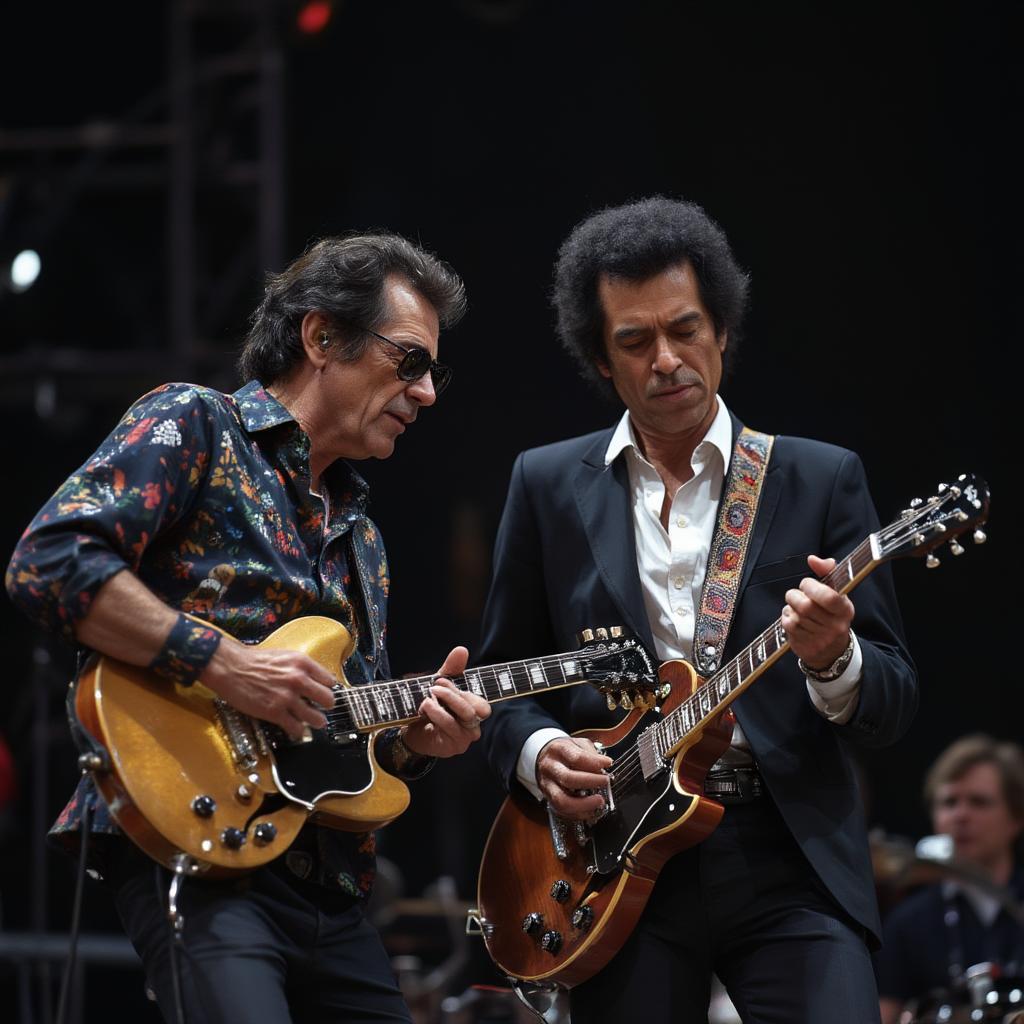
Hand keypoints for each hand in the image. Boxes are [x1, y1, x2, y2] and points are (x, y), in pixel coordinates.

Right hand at [200, 637, 336, 740]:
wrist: (231, 668)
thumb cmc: (254, 660)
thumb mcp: (285, 656)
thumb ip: (301, 668)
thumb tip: (314, 679)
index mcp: (302, 663)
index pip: (330, 680)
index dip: (327, 688)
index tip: (324, 692)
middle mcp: (298, 679)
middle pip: (328, 700)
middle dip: (326, 706)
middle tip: (321, 708)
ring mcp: (287, 697)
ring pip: (316, 718)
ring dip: (316, 722)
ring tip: (314, 722)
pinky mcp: (274, 712)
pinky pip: (296, 728)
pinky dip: (298, 731)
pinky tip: (296, 729)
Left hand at [401, 646, 490, 758]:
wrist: (410, 732)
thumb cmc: (429, 709)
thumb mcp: (439, 686)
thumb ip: (452, 669)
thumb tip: (462, 650)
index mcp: (473, 712)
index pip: (482, 703)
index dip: (463, 691)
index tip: (441, 680)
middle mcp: (473, 726)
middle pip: (474, 708)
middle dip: (454, 694)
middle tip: (434, 687)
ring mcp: (465, 737)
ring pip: (465, 716)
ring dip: (445, 703)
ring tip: (427, 699)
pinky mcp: (453, 746)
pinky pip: (450, 726)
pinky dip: (437, 714)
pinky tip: (425, 708)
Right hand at [536, 737, 612, 820]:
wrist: (544, 756)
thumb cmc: (564, 751)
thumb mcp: (577, 743)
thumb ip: (591, 753)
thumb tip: (604, 764)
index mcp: (558, 750)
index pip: (576, 757)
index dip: (594, 763)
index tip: (607, 764)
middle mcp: (550, 767)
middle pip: (568, 778)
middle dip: (591, 782)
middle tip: (605, 782)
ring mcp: (547, 784)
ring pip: (562, 800)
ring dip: (584, 804)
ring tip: (599, 801)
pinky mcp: (548, 798)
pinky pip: (561, 810)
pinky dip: (578, 813)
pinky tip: (590, 810)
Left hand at [781, 555, 854, 670]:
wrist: (832, 652)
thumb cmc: (831, 615)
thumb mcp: (836, 593)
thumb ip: (827, 573)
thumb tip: (813, 559)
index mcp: (845, 610)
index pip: (829, 597)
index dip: (811, 586)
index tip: (807, 584)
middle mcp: (835, 626)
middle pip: (805, 606)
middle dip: (794, 596)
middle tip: (796, 595)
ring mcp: (820, 639)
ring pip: (794, 616)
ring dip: (790, 607)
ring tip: (796, 608)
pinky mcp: (806, 647)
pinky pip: (788, 626)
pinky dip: (786, 618)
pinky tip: (793, 619)